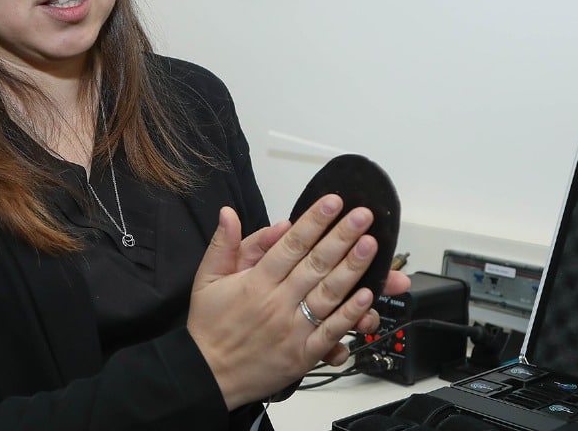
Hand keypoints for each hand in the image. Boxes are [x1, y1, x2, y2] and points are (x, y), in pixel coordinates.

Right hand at [186, 196, 384, 409]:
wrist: (208, 375)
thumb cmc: (208, 327)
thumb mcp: (205, 280)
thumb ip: (222, 244)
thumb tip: (228, 213)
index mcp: (256, 282)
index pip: (291, 245)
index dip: (314, 221)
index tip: (333, 202)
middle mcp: (277, 302)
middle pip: (316, 263)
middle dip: (342, 236)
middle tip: (363, 217)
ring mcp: (293, 329)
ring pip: (329, 294)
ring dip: (352, 268)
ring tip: (371, 246)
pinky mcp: (303, 354)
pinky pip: (330, 331)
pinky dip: (350, 314)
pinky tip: (367, 296)